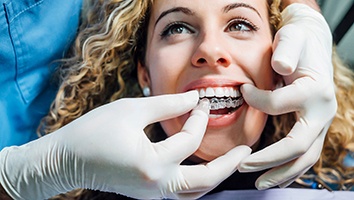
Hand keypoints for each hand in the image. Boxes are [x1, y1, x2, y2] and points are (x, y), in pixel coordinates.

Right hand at [0, 91, 250, 198]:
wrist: (64, 161)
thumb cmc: (93, 132)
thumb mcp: (131, 110)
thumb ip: (166, 104)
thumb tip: (193, 98)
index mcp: (153, 164)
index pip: (189, 140)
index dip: (198, 117)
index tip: (201, 101)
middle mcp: (157, 186)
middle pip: (205, 181)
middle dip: (228, 165)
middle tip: (245, 151)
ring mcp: (152, 194)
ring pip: (195, 192)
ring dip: (214, 176)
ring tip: (229, 162)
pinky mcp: (147, 194)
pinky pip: (180, 192)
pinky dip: (196, 180)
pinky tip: (201, 166)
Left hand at [238, 4, 336, 188]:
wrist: (312, 44)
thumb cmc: (298, 42)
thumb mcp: (292, 39)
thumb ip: (287, 51)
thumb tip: (281, 68)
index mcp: (315, 91)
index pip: (278, 105)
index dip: (255, 100)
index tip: (241, 91)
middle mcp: (323, 111)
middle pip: (298, 146)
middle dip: (268, 160)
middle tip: (242, 167)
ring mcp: (320, 122)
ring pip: (305, 158)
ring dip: (281, 173)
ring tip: (259, 183)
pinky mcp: (314, 127)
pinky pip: (304, 154)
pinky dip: (289, 168)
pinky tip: (273, 175)